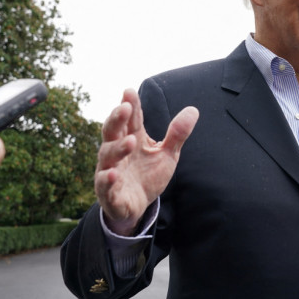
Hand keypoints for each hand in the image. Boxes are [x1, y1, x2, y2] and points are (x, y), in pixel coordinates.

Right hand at [94, 89, 198, 235]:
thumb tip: (193, 109)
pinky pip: (104, 185)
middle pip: (112, 132)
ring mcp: (109, 171)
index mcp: (131, 139)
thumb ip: (177, 134)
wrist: (138, 206)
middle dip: (116, 119)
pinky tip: (113, 174)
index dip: (129, 106)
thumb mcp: (167, 154)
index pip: (130, 120)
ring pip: (107, 156)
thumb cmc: (148, 175)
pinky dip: (107, 179)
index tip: (129, 91)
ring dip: (117, 148)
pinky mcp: (109, 193)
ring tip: (130, 142)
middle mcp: (116, 153)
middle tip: (124, 107)